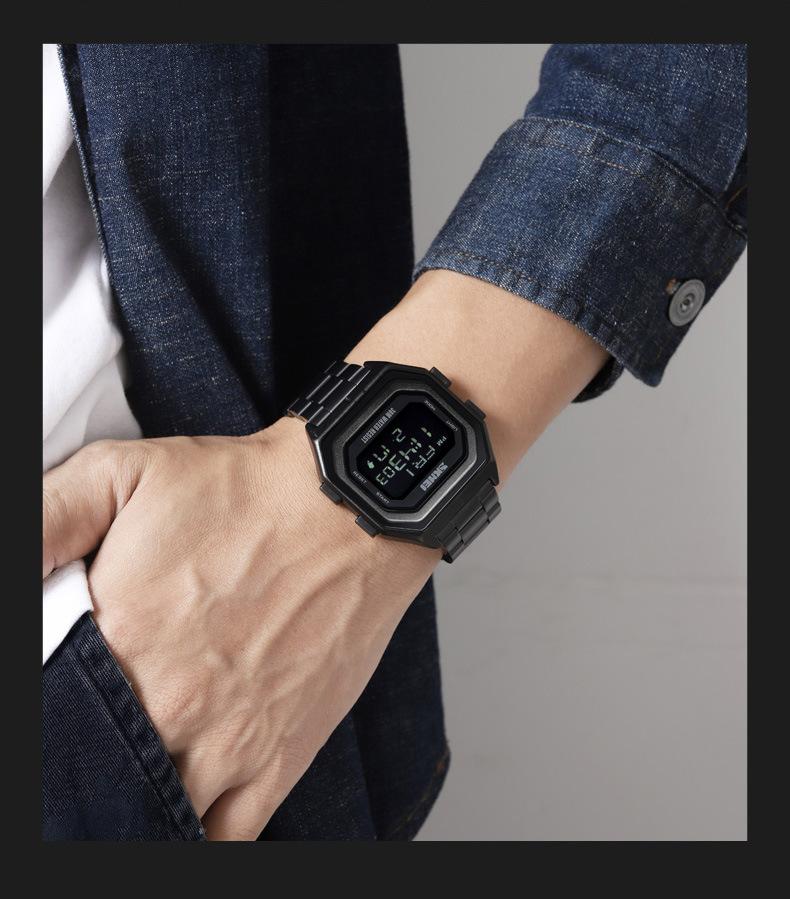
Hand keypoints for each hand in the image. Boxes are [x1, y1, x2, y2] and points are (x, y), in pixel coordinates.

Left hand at [43, 415, 437, 839]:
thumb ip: (45, 522)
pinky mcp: (281, 757)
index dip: (50, 718)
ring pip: (156, 812)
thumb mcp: (122, 473)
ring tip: (140, 763)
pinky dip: (196, 834)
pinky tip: (182, 809)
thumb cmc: (246, 490)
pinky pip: (226, 836)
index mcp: (119, 642)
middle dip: (87, 758)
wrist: (351, 510)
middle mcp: (169, 706)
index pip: (50, 721)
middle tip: (101, 731)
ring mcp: (228, 742)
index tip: (58, 706)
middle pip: (98, 772)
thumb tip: (11, 571)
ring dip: (137, 798)